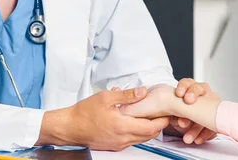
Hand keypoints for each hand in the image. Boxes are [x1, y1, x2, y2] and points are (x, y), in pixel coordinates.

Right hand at [37, 87, 169, 150]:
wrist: (70, 127)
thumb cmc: (84, 112)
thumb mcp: (106, 97)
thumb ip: (127, 95)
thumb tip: (143, 91)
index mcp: (122, 126)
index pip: (151, 127)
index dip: (162, 120)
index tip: (167, 112)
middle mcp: (123, 138)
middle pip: (149, 135)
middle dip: (158, 125)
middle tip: (163, 113)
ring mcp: (119, 144)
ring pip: (142, 139)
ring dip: (149, 129)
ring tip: (151, 116)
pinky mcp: (114, 146)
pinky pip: (132, 141)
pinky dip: (138, 133)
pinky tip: (136, 122)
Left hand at [169, 78, 218, 144]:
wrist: (182, 119)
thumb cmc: (177, 109)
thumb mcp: (171, 109)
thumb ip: (171, 111)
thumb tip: (173, 118)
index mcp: (189, 87)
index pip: (188, 83)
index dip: (184, 87)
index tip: (179, 94)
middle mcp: (202, 93)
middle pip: (201, 89)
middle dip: (194, 95)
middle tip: (188, 103)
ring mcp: (211, 104)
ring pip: (208, 108)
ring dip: (197, 124)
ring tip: (187, 136)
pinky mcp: (216, 118)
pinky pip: (213, 125)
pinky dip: (205, 133)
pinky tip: (197, 139)